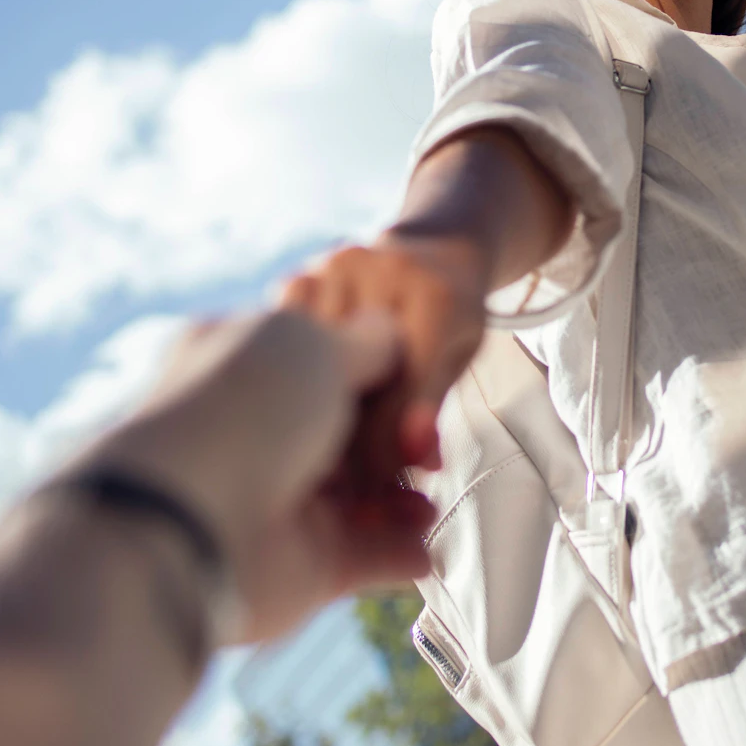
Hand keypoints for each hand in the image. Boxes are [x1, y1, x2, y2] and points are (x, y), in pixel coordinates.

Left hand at [78, 300, 435, 642]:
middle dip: (398, 440)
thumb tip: (389, 338)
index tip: (416, 380)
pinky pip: (366, 556)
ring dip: (405, 498)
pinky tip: (424, 544)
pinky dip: (400, 551)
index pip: (323, 361)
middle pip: (350, 432)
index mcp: (247, 363)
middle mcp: (259, 429)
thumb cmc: (248, 406)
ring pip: (363, 495)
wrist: (194, 519)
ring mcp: (279, 498)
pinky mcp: (301, 564)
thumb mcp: (313, 342)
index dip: (376, 371)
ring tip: (426, 500)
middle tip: (427, 449)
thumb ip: (365, 341)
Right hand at [289, 231, 490, 487]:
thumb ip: (431, 407)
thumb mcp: (459, 357)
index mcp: (434, 297)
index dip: (389, 455)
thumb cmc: (452, 315)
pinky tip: (302, 404)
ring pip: (309, 365)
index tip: (378, 498)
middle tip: (347, 492)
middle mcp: (379, 272)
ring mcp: (333, 269)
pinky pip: (285, 342)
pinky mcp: (300, 274)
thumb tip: (418, 463)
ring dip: (313, 413)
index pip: (400, 395)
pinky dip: (293, 376)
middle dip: (347, 442)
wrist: (432, 247)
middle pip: (349, 383)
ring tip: (322, 450)